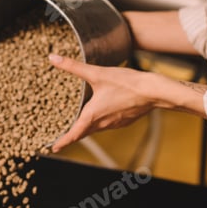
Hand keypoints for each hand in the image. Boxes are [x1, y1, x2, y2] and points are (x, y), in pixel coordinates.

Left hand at [48, 54, 206, 151]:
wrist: (153, 92)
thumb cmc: (125, 83)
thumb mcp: (97, 73)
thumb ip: (73, 67)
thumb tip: (53, 59)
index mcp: (92, 116)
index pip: (74, 134)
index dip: (63, 142)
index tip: (54, 148)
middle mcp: (102, 123)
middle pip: (83, 133)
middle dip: (72, 136)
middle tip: (62, 138)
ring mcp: (114, 123)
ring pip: (96, 129)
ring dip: (86, 128)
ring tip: (78, 124)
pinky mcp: (124, 120)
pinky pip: (108, 124)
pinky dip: (100, 122)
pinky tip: (101, 114)